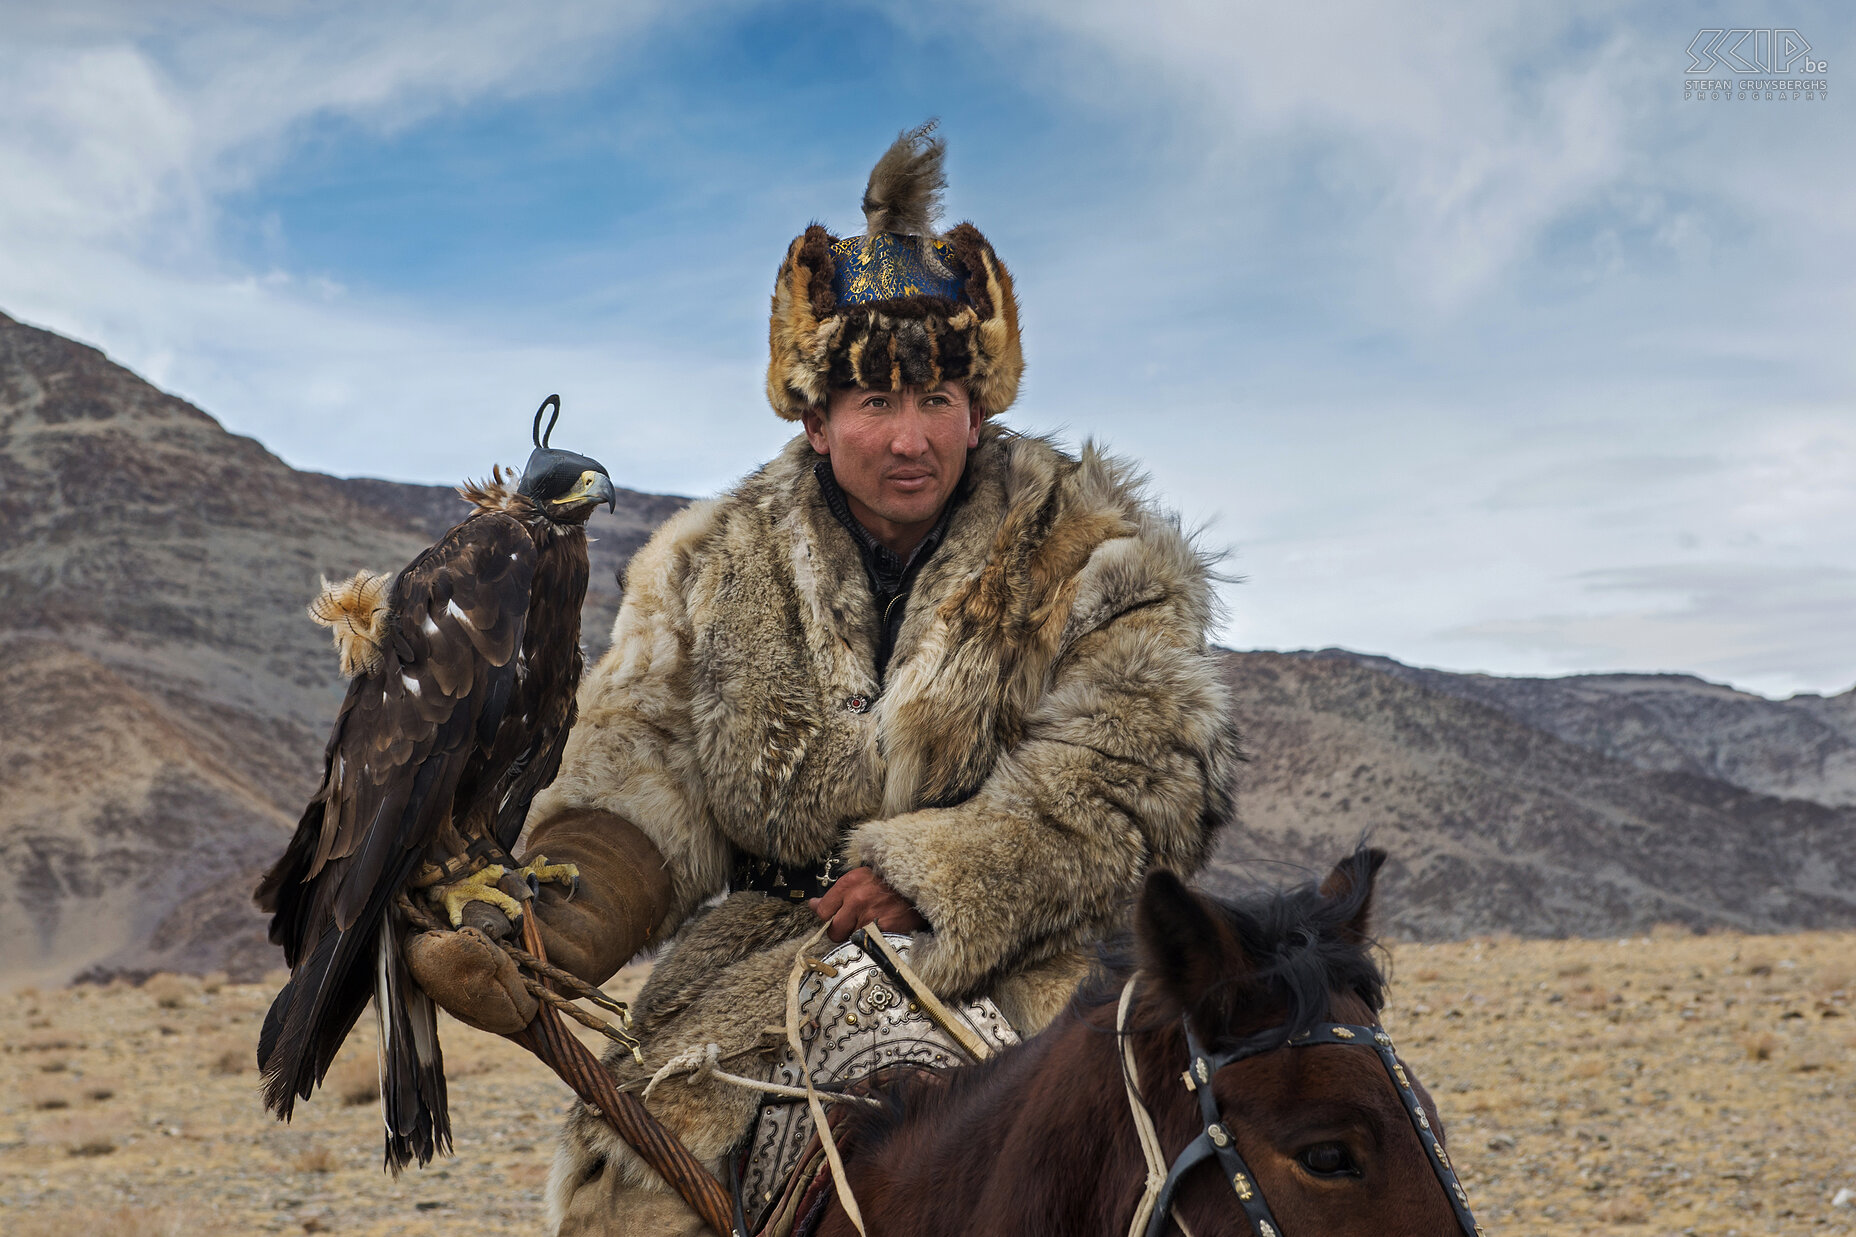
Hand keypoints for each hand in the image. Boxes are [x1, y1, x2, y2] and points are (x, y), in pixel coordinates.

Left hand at [810, 866, 926, 943]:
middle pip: (834, 931)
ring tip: (872, 925)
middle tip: (854, 926)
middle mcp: (857, 899)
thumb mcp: (863, 877)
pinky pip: (869, 944)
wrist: (923, 883)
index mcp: (850, 883)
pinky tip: (881, 932)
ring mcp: (871, 916)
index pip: (822, 911)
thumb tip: (814, 904)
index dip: (828, 918)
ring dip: (858, 937)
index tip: (835, 919)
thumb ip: (838, 893)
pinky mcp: (884, 930)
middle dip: (841, 932)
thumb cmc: (892, 881)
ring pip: (851, 940)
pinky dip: (873, 942)